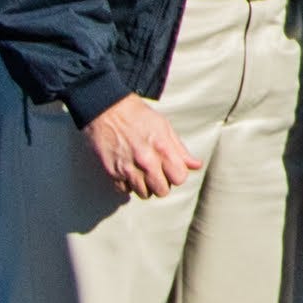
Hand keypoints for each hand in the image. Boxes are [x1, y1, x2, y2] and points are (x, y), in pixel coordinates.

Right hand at [83, 92, 200, 200]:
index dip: (177, 174)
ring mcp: (128, 168)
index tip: (171, 168)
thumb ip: (180, 149)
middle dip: (162, 184)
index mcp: (162, 149)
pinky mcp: (112, 172)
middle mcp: (146, 161)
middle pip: (162, 191)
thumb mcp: (164, 126)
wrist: (106, 109)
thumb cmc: (137, 115)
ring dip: (144, 186)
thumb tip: (196, 165)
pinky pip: (125, 190)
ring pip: (143, 194)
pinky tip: (128, 171)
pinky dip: (127, 184)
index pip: (180, 178)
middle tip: (156, 172)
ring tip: (141, 172)